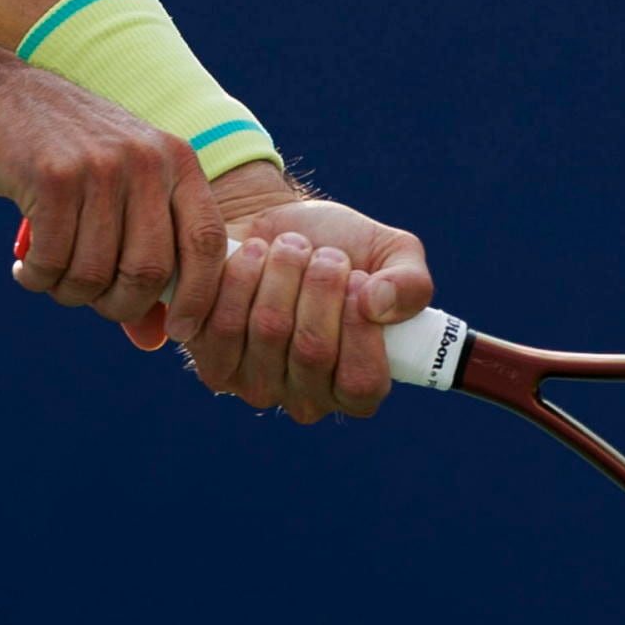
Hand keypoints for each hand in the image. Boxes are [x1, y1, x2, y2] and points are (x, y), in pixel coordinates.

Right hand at [0, 44, 229, 349]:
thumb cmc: (62, 155)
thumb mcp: (116, 192)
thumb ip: (139, 257)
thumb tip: (154, 341)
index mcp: (176, 160)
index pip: (208, 243)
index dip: (199, 296)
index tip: (181, 330)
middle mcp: (146, 160)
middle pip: (149, 270)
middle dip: (118, 305)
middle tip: (89, 300)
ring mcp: (100, 165)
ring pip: (95, 271)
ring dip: (68, 292)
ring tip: (49, 279)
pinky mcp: (52, 175)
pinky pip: (52, 257)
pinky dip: (36, 277)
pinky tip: (24, 269)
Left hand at [176, 188, 435, 421]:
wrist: (271, 225)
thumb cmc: (338, 245)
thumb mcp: (392, 253)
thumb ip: (411, 282)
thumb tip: (378, 306)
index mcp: (358, 387)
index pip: (361, 383)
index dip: (361, 329)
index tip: (359, 279)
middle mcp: (307, 399)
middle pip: (312, 350)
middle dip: (320, 286)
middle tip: (323, 253)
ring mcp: (256, 386)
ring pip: (268, 330)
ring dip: (282, 274)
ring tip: (290, 246)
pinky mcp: (213, 363)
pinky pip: (223, 321)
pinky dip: (240, 276)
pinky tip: (253, 254)